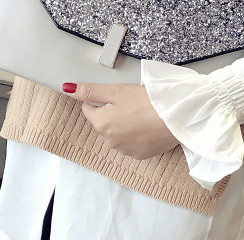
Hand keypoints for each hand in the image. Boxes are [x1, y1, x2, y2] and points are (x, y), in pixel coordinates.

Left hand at [62, 82, 178, 159]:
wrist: (175, 118)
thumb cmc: (146, 102)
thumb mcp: (116, 91)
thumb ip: (90, 91)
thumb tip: (67, 88)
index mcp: (101, 124)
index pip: (88, 109)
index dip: (100, 99)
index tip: (115, 96)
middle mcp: (109, 141)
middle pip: (103, 122)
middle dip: (112, 113)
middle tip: (131, 103)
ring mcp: (125, 150)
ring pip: (116, 133)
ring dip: (123, 125)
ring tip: (140, 114)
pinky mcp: (140, 155)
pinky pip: (130, 143)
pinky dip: (135, 135)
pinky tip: (146, 126)